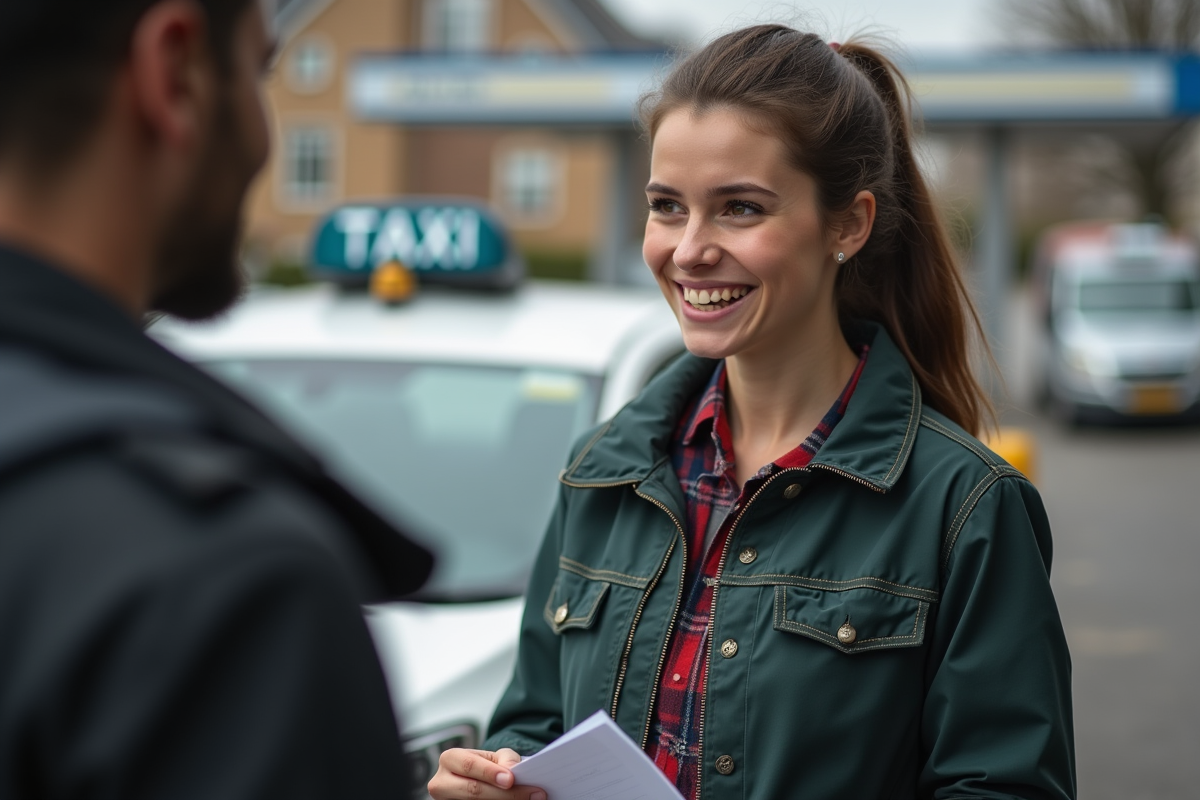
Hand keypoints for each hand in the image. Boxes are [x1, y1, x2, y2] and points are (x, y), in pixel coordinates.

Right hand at [428, 747, 546, 799]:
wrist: (478, 780)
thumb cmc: (487, 766)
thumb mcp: (495, 757)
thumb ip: (505, 759)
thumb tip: (512, 769)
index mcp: (450, 759)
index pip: (469, 766)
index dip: (490, 773)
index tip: (511, 779)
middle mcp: (442, 782)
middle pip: (473, 791)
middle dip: (504, 794)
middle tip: (532, 794)